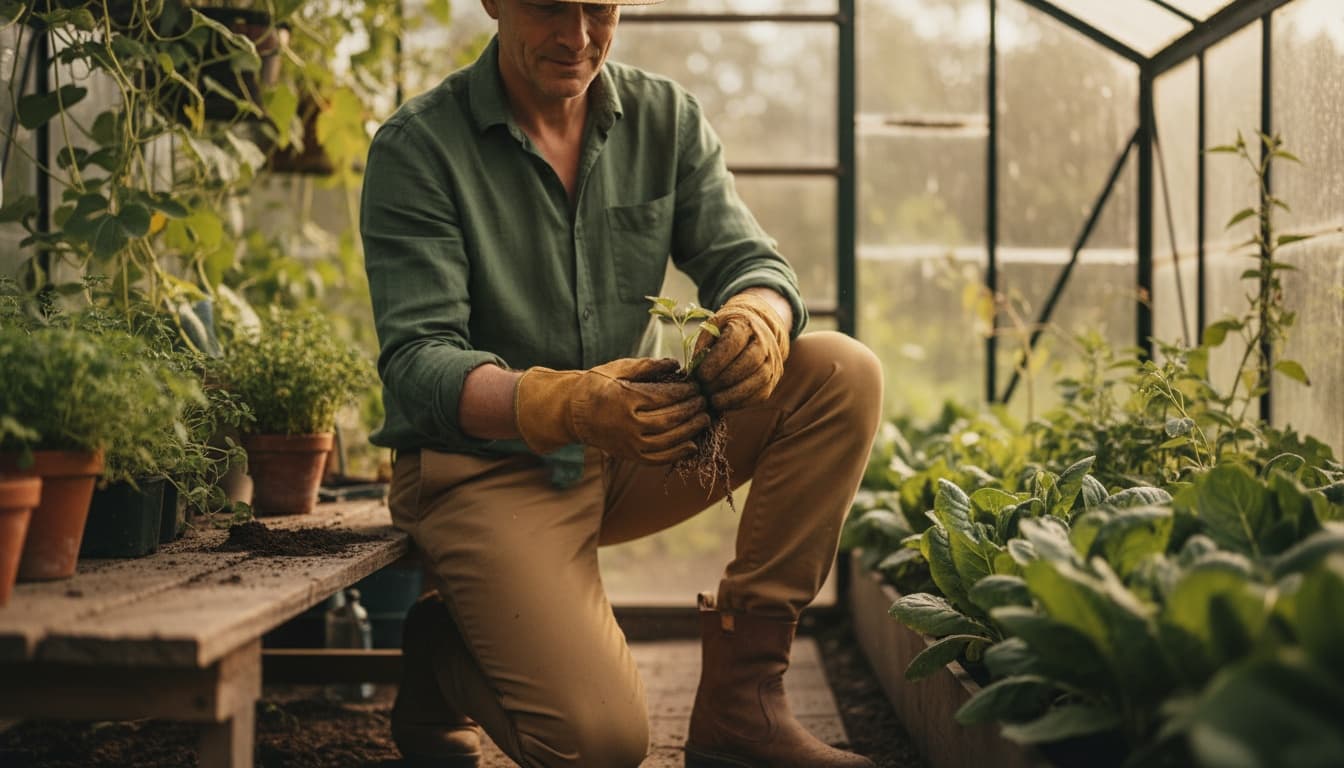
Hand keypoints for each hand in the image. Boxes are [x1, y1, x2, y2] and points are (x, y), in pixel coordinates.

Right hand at [515, 357, 709, 463]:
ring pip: (669, 441)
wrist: (573, 413)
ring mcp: (630, 444)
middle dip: (693, 409)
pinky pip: (659, 459)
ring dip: (691, 431)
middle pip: (671, 419)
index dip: (686, 392)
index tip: (697, 386)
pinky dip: (678, 453)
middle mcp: (629, 424)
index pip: (666, 396)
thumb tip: (676, 363)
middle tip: (705, 401)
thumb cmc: (598, 385)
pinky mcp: (630, 456)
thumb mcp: (618, 368)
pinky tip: (692, 444)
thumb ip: (647, 366)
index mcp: (626, 399)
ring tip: (704, 419)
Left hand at [693, 292, 789, 411]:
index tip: (700, 375)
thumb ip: (702, 345)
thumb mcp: (712, 328)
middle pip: (750, 361)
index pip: (734, 342)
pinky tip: (725, 404)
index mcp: (746, 324)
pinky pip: (761, 393)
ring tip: (713, 401)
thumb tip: (694, 369)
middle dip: (725, 379)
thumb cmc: (727, 330)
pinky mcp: (773, 378)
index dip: (717, 361)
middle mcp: (764, 341)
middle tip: (705, 390)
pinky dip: (742, 402)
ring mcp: (772, 360)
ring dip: (734, 394)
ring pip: (759, 379)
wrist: (757, 328)